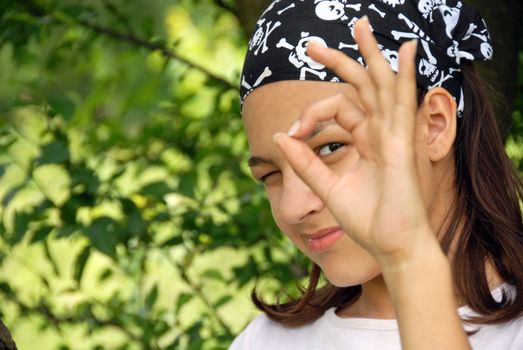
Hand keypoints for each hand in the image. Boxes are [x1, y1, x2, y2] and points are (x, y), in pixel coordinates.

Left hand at [273, 17, 435, 263]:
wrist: (390, 246)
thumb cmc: (366, 220)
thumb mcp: (327, 188)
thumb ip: (305, 162)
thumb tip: (278, 136)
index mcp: (364, 141)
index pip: (337, 109)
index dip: (310, 114)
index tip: (292, 133)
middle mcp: (380, 133)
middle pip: (360, 86)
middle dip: (339, 61)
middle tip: (311, 44)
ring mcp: (393, 135)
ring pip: (382, 85)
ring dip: (371, 54)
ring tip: (360, 24)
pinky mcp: (402, 144)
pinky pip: (404, 103)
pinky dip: (406, 75)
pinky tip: (407, 50)